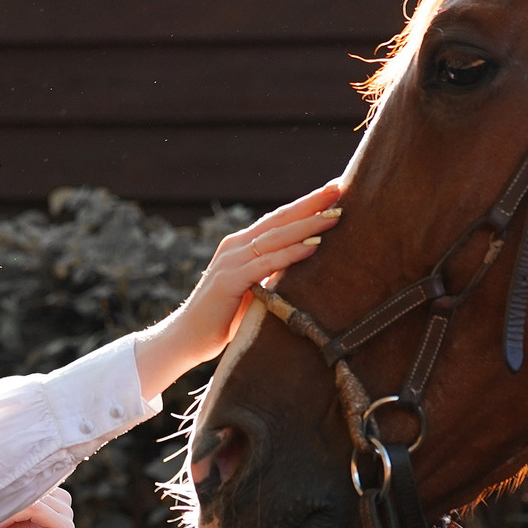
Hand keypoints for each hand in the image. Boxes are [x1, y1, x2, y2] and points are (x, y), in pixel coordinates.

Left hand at [0, 486, 75, 527]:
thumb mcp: (0, 516)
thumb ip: (3, 496)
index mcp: (49, 496)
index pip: (30, 473)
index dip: (6, 480)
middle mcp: (61, 502)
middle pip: (33, 482)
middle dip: (6, 492)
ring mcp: (66, 515)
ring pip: (34, 494)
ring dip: (9, 504)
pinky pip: (39, 510)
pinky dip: (15, 514)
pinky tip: (0, 525)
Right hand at [133, 180, 342, 397]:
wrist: (186, 339)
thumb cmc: (224, 317)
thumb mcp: (254, 289)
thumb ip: (272, 274)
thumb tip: (304, 267)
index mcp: (241, 245)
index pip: (278, 219)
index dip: (306, 204)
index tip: (334, 190)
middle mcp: (235, 246)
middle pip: (279, 219)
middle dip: (312, 204)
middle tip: (340, 189)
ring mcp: (230, 261)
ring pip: (275, 237)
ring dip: (307, 225)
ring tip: (335, 215)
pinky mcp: (229, 280)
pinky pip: (265, 264)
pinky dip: (290, 254)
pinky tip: (313, 246)